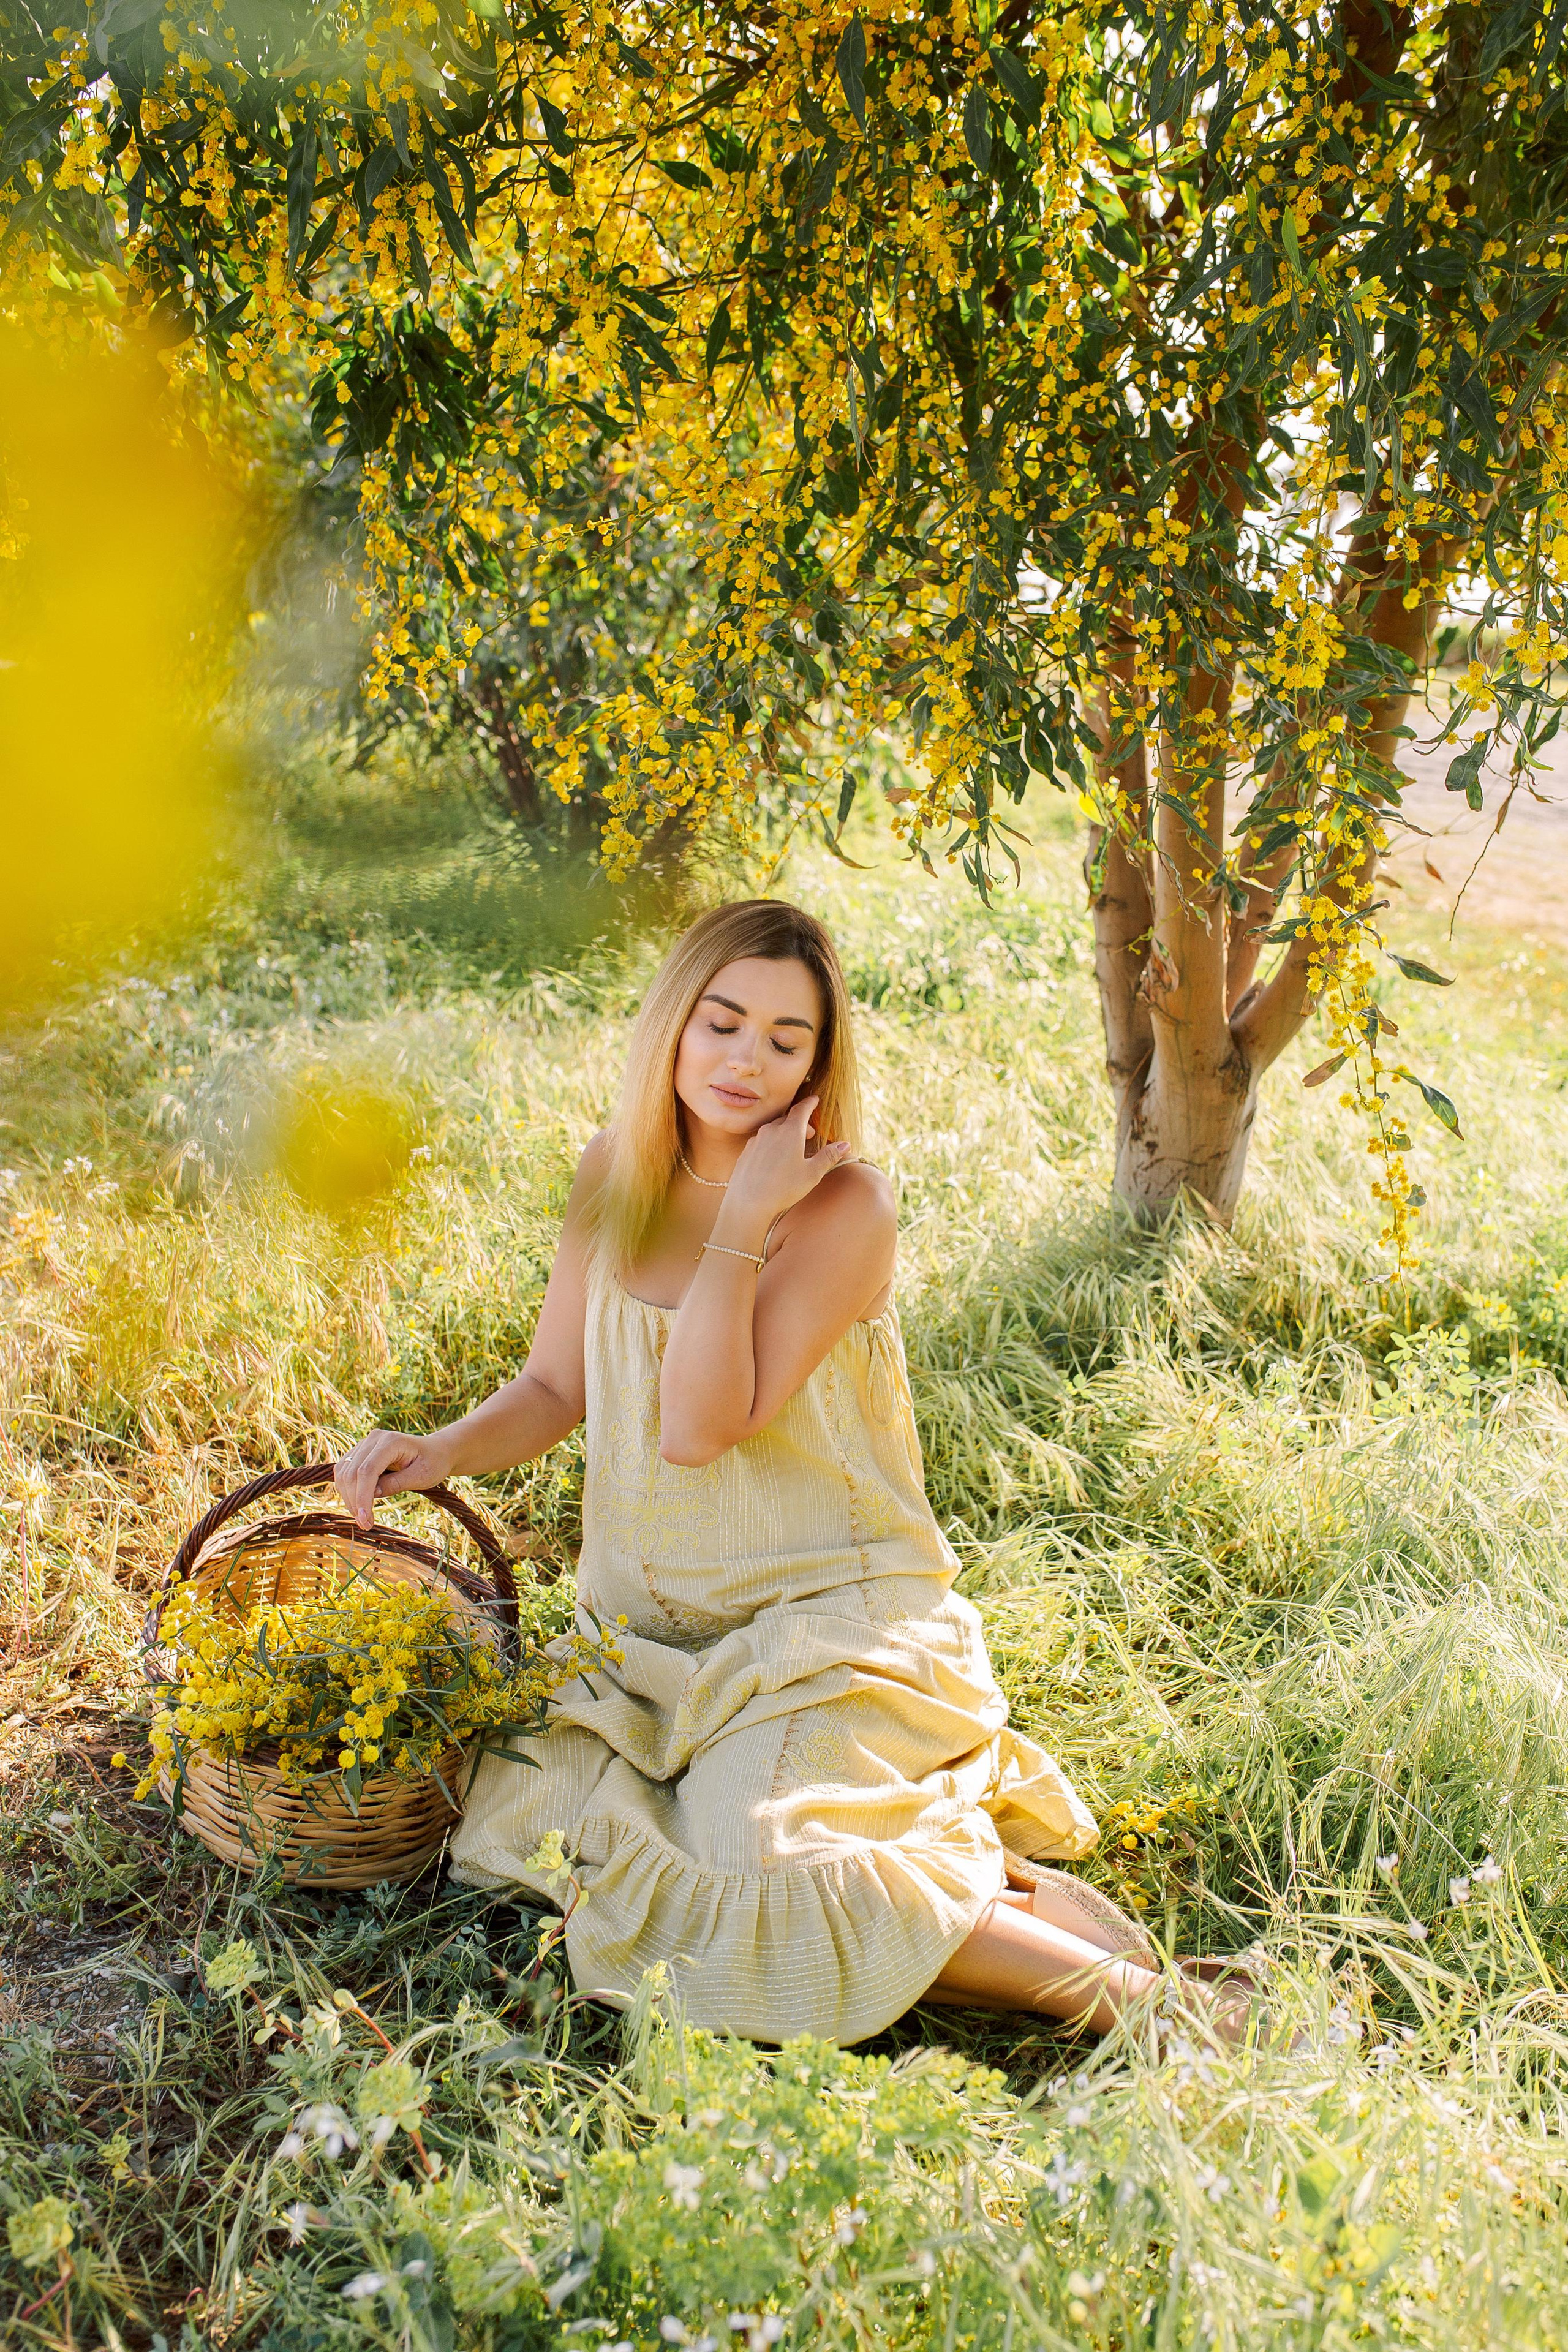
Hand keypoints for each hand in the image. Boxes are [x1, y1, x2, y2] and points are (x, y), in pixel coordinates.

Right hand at [334, 1428, 454, 1530]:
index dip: (362, 1497)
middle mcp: (373, 1439)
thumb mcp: (422, 1476)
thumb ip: (397, 1484)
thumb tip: (372, 1494)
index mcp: (391, 1441)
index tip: (365, 1520)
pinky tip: (360, 1505)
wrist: (435, 1451)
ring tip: (364, 1518)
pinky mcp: (360, 1452)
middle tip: (366, 1525)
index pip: (367, 1471)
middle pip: (351, 1473)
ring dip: (349, 1498)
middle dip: (355, 1502)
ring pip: (343, 1473)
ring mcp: (365, 1444)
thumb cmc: (433, 1462)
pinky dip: (348, 1490)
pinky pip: (344, 1472)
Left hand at [720, 1097, 851, 1232]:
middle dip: (800, 1122)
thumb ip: (828, 1156)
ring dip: (785, 1133)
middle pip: (787, 1119)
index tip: (815, 1099)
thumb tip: (844, 1144)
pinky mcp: (746, 1151)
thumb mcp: (812, 1173)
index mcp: (790, 1132)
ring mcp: (756, 1140)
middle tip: (810, 1134)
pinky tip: (774, 1159)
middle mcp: (771, 1131)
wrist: (748, 1202)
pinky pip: (762, 1141)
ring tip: (793, 1147)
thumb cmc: (783, 1188)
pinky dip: (772, 1143)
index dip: (810, 1103)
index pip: (802, 1109)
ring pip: (773, 1129)